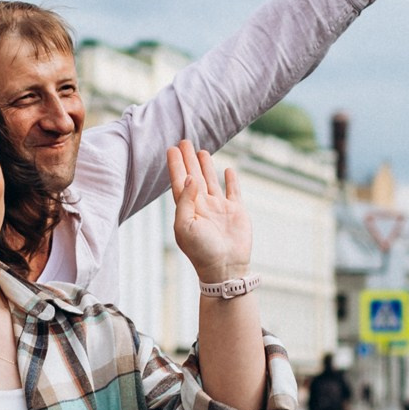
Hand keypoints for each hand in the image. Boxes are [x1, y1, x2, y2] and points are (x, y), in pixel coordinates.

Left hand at [167, 141, 252, 281]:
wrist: (225, 268)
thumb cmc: (201, 251)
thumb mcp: (184, 226)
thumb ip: (185, 201)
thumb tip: (189, 177)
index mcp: (187, 209)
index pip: (179, 181)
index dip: (175, 165)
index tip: (172, 148)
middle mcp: (202, 206)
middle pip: (193, 176)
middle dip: (188, 159)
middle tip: (184, 141)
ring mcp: (219, 208)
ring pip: (211, 180)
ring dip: (206, 166)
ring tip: (202, 150)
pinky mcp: (236, 211)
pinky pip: (233, 191)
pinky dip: (231, 180)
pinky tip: (228, 169)